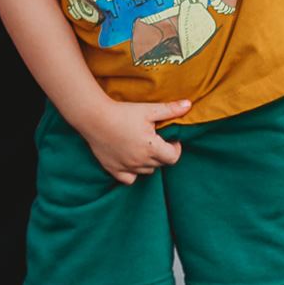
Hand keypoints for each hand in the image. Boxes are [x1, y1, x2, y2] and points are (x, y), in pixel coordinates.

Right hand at [70, 96, 192, 183]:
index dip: (175, 148)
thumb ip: (170, 110)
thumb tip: (189, 105)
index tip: (170, 139)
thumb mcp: (148, 110)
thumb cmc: (122, 112)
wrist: (94, 117)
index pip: (173, 157)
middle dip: (162, 153)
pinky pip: (129, 179)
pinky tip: (131, 160)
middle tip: (155, 139)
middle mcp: (140, 161)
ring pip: (147, 171)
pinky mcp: (114, 169)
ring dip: (149, 162)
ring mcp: (127, 167)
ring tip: (142, 147)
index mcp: (151, 148)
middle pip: (160, 164)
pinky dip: (133, 173)